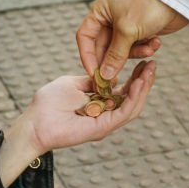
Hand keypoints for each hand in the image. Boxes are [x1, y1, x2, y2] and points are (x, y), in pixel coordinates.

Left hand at [0, 61, 155, 185]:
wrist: (35, 122)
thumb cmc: (48, 103)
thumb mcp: (73, 83)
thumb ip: (92, 80)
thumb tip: (107, 73)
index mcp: (99, 104)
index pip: (124, 90)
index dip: (135, 76)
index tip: (144, 60)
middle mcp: (105, 114)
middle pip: (132, 98)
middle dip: (144, 80)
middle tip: (153, 63)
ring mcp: (105, 122)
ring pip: (132, 106)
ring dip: (143, 88)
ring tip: (150, 71)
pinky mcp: (103, 128)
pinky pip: (123, 113)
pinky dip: (133, 98)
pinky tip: (138, 83)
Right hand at [76, 0, 188, 79]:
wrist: (177, 0)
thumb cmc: (148, 7)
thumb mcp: (128, 31)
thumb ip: (114, 55)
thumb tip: (104, 76)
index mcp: (101, 10)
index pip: (84, 36)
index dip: (87, 56)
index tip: (94, 74)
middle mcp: (109, 17)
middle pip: (103, 46)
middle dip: (112, 61)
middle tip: (115, 79)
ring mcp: (124, 24)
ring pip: (120, 50)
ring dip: (134, 53)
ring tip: (148, 50)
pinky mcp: (138, 30)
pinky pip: (134, 47)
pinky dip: (144, 48)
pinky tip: (155, 43)